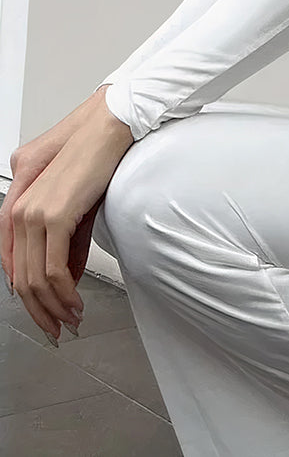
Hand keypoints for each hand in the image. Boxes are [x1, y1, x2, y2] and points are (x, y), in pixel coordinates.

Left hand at [7, 95, 133, 341]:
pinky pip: (54, 269)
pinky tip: (76, 300)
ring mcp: (34, 215)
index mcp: (18, 207)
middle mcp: (19, 212)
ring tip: (72, 318)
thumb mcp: (74, 203)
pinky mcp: (54, 216)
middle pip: (21, 280)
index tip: (43, 313)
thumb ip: (67, 241)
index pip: (13, 266)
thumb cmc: (92, 156)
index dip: (27, 296)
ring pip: (36, 280)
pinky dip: (64, 292)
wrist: (107, 130)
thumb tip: (66, 275)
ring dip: (54, 307)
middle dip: (40, 311)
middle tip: (57, 327)